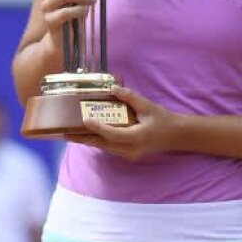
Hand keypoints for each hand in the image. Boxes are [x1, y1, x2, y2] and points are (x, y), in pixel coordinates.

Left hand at [64, 86, 180, 160]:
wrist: (176, 136)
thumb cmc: (163, 119)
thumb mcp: (148, 106)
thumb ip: (130, 97)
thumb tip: (112, 87)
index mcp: (137, 136)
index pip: (113, 133)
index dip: (98, 127)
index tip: (85, 120)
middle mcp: (131, 149)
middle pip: (103, 144)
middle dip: (84, 139)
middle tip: (65, 133)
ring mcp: (130, 154)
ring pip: (105, 148)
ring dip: (89, 141)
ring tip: (72, 135)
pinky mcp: (129, 154)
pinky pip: (110, 148)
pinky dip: (99, 142)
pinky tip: (89, 136)